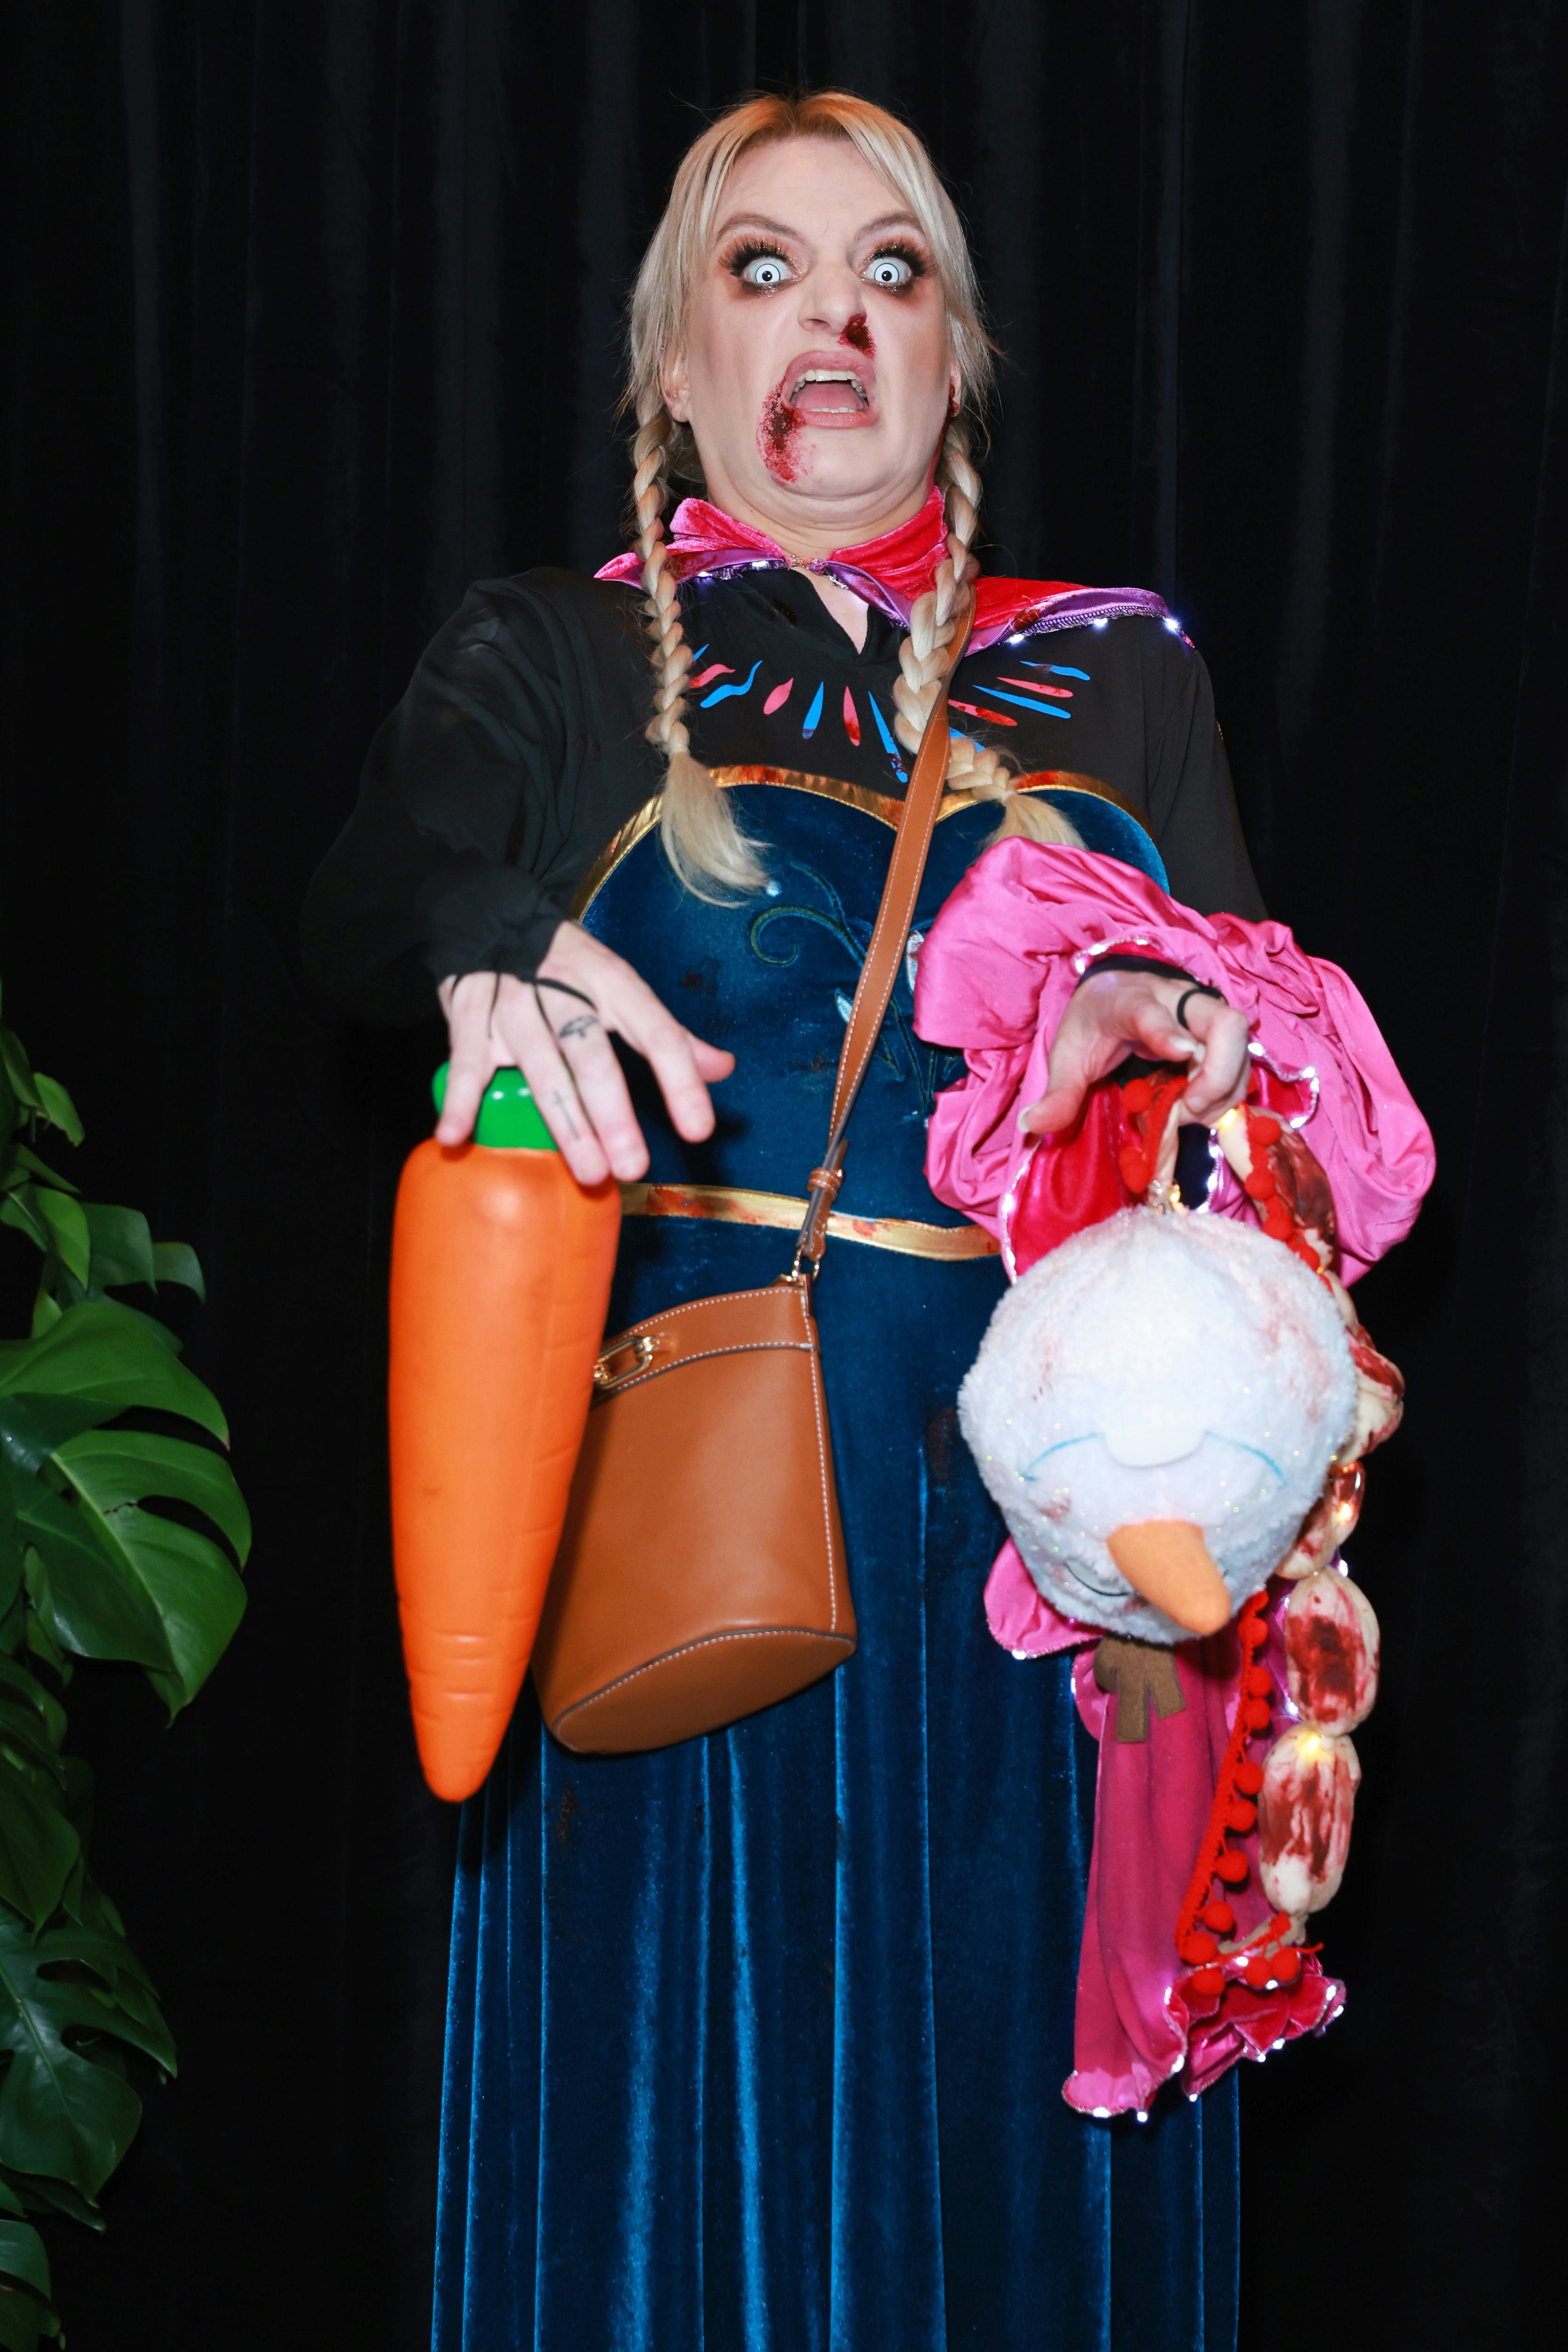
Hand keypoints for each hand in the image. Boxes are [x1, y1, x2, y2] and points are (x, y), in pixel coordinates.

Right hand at [435, 921, 734, 1183]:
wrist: (489, 911)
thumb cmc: (568, 965)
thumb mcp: (622, 988)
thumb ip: (668, 1033)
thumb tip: (722, 1068)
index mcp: (612, 981)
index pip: (655, 1031)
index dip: (680, 1080)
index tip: (698, 1129)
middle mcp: (565, 986)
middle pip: (593, 1053)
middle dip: (614, 1113)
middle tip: (631, 1166)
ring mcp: (515, 997)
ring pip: (540, 1061)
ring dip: (563, 1119)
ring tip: (587, 1170)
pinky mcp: (468, 1007)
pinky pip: (465, 1056)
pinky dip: (460, 1098)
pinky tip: (457, 1136)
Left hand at [1020, 968, 1249, 1136]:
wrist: (1111, 993)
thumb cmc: (1091, 1024)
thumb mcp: (1067, 1056)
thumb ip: (1058, 1092)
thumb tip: (1032, 1125)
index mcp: (1127, 1001)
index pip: (1152, 1012)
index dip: (1169, 1033)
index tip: (1182, 1056)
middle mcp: (1174, 1001)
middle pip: (1223, 1022)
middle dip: (1219, 1072)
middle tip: (1191, 1107)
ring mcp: (1201, 1013)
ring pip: (1240, 1044)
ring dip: (1225, 1088)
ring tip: (1189, 1112)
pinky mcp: (1217, 1031)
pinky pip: (1241, 1060)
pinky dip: (1228, 1090)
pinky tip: (1200, 1106)